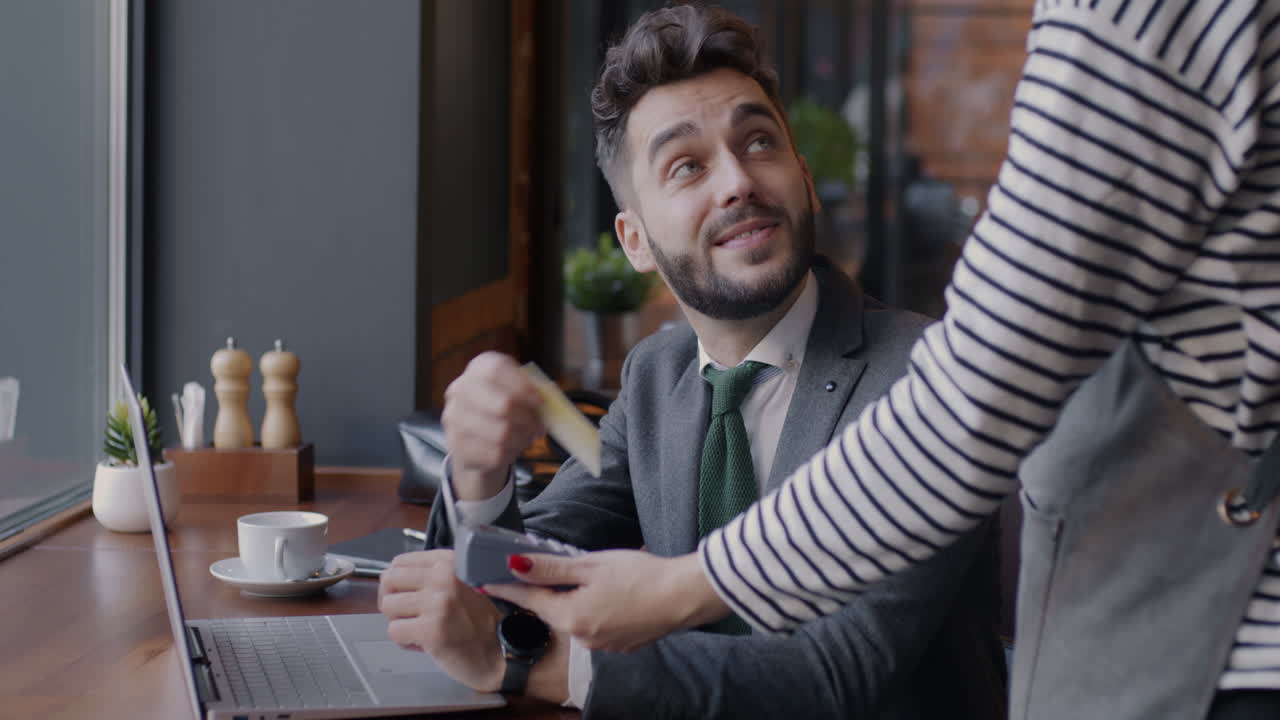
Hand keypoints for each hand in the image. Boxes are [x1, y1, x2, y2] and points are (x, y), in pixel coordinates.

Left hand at [378, 549, 570, 702]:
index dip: (399, 583)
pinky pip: (394, 631)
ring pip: (387, 607)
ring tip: (424, 629)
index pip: (399, 562)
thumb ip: (431, 575)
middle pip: (388, 581)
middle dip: (394, 601)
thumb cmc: (479, 623)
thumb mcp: (460, 584)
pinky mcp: (431, 629)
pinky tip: (426, 643)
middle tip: (414, 615)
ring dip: (401, 622)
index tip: (412, 597)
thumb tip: (390, 577)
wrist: (500, 654)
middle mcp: (445, 575)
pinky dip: (406, 642)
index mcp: (450, 560)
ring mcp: (438, 602)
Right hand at [441, 352, 545, 500]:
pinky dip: (510, 453)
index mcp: (479, 368)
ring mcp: (454, 417)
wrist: (475, 436)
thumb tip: (547, 403)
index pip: (497, 370)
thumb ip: (532, 392)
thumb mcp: (517, 391)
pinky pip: (495, 453)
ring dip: (522, 438)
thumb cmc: (503, 408)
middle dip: (527, 419)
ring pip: (502, 433)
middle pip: (502, 404)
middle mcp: (460, 389)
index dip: (522, 386)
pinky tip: (511, 448)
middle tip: (538, 426)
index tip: (540, 401)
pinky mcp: (457, 445)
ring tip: (526, 437)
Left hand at [483, 550, 730, 652]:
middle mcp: (582, 637)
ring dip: (575, 600)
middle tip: (549, 568)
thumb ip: (551, 568)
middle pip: (552, 609)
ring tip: (595, 578)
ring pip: (575, 618)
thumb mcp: (591, 565)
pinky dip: (596, 611)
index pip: (528, 599)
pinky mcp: (620, 645)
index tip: (486, 581)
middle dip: (548, 590)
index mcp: (570, 616)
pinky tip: (613, 595)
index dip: (507, 587)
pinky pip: (596, 626)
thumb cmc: (640, 576)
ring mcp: (602, 645)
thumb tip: (516, 565)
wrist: (683, 596)